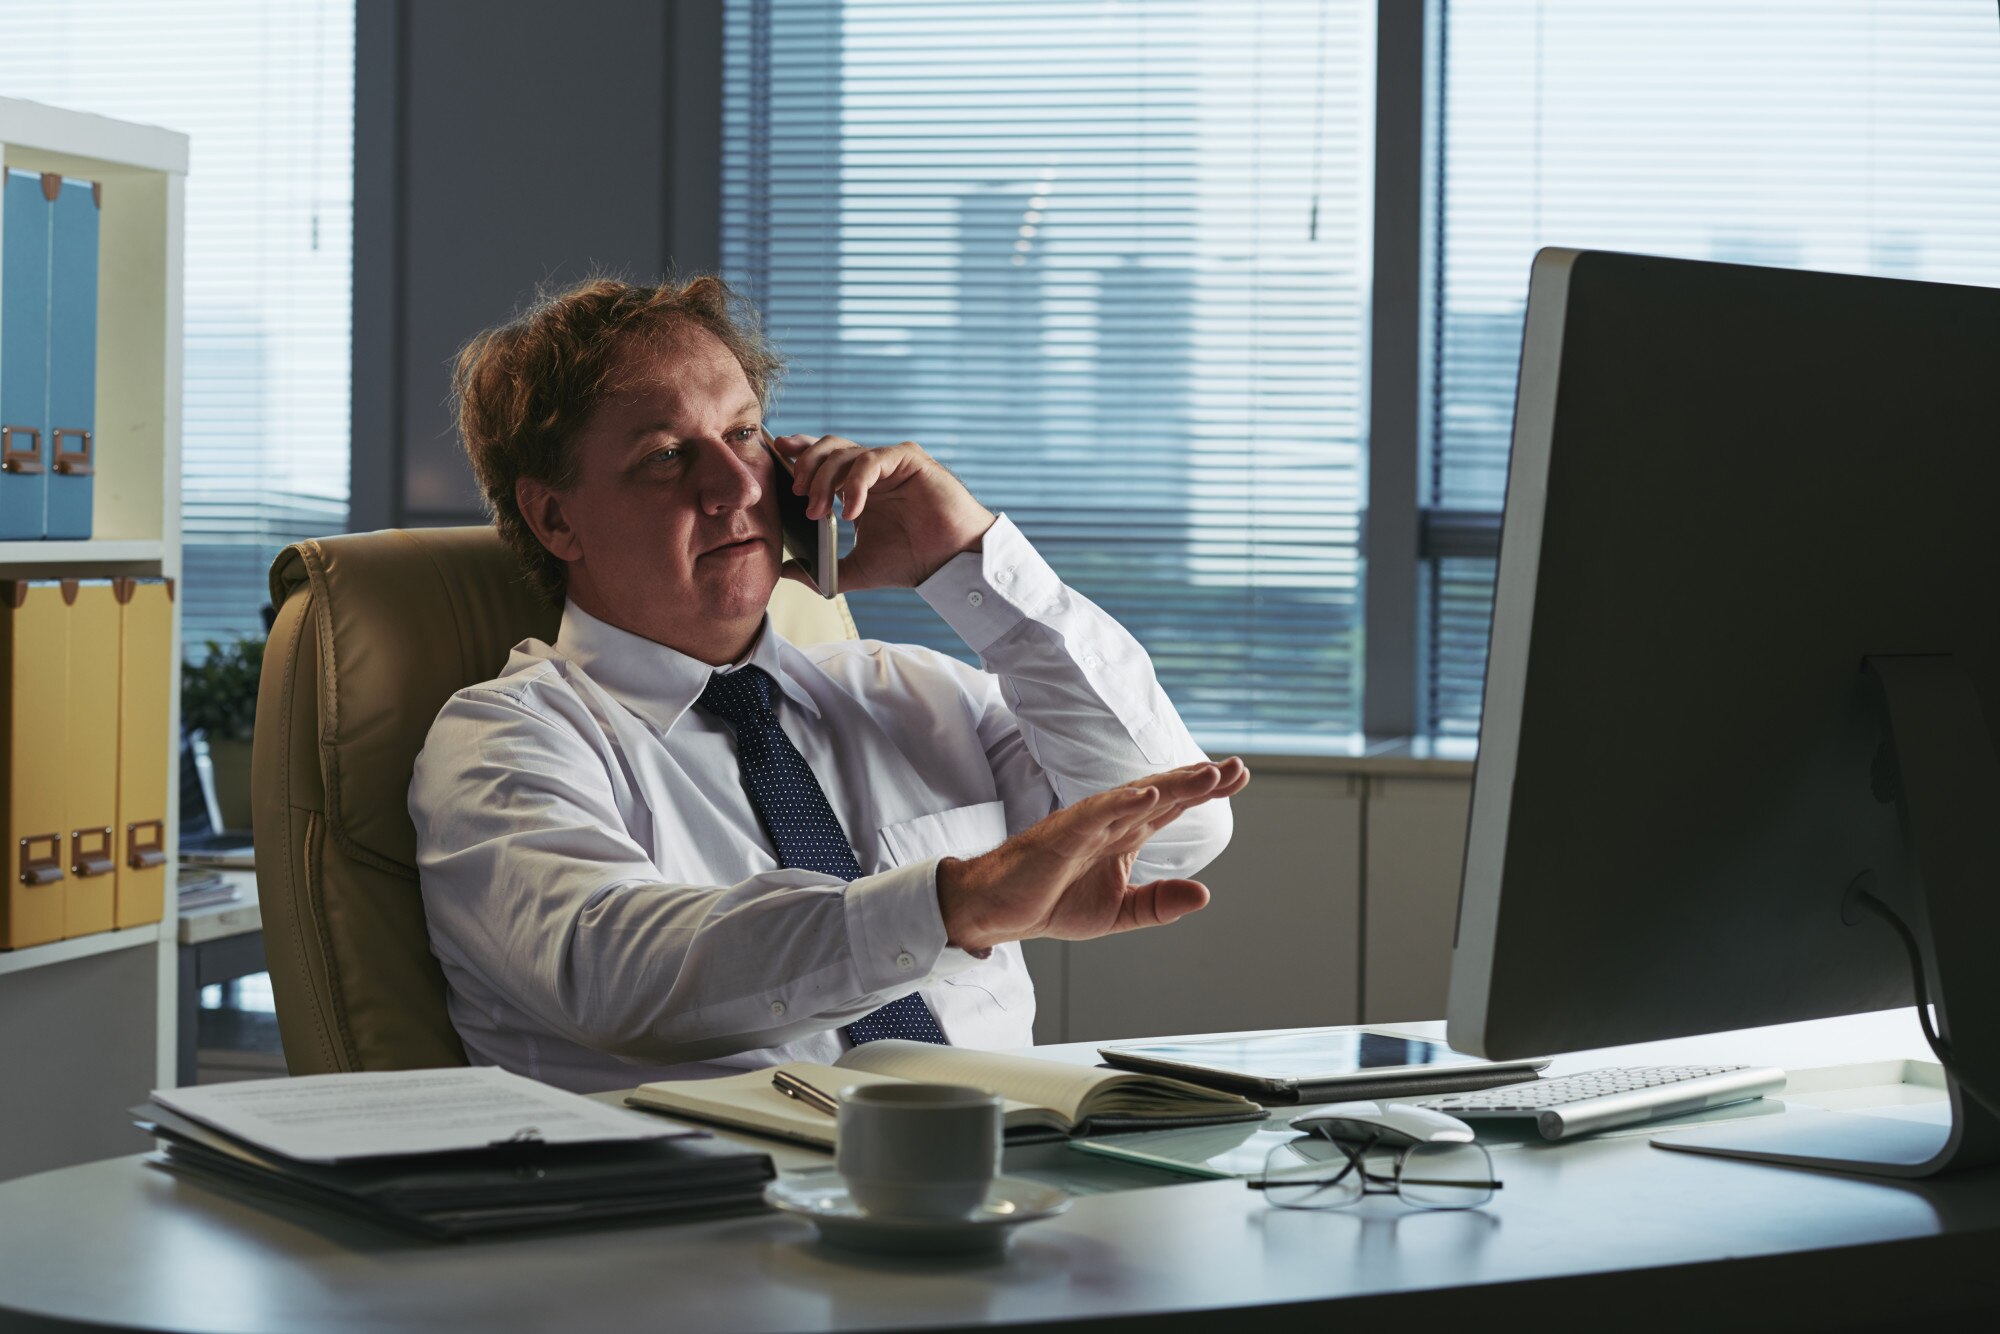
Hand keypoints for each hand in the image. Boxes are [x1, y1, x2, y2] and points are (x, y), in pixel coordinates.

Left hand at [771, 434, 995, 590]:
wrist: (949, 564)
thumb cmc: (911, 562)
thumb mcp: (856, 569)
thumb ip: (822, 569)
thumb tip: (784, 572)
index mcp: (858, 487)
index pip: (822, 459)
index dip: (798, 454)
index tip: (775, 459)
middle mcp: (873, 470)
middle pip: (828, 447)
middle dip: (805, 466)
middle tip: (796, 495)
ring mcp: (891, 462)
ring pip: (845, 452)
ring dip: (824, 479)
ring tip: (818, 511)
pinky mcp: (909, 459)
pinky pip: (871, 460)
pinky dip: (855, 483)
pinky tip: (851, 511)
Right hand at [935, 758, 1251, 952]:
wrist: (998, 911)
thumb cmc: (1050, 903)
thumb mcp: (1118, 912)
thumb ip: (1159, 903)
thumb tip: (1205, 894)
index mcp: (1124, 837)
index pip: (1172, 808)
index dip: (1204, 792)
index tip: (1238, 777)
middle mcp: (1110, 824)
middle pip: (1162, 794)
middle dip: (1199, 780)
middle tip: (1237, 768)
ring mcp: (1087, 826)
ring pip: (1135, 797)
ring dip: (1171, 785)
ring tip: (1205, 775)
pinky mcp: (1062, 836)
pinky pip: (1095, 815)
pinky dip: (1122, 803)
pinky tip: (1148, 794)